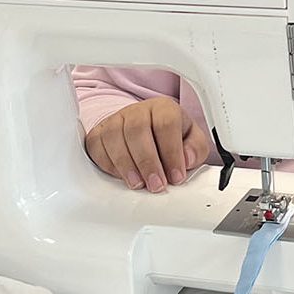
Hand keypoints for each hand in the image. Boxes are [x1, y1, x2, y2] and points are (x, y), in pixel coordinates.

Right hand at [84, 97, 209, 192]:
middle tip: (156, 185)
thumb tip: (187, 159)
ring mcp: (115, 120)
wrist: (147, 134)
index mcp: (163, 108)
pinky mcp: (98, 133)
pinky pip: (98, 147)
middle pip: (137, 130)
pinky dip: (109, 165)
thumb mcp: (192, 142)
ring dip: (126, 165)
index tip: (176, 176)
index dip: (172, 152)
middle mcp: (137, 110)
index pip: (166, 123)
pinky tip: (122, 177)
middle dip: (147, 162)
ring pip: (114, 137)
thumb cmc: (170, 140)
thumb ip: (196, 149)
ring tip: (138, 185)